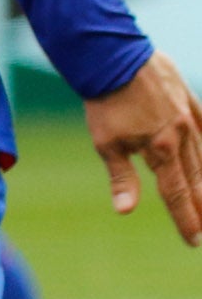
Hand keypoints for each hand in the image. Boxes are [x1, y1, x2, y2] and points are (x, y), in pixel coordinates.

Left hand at [87, 50, 201, 242]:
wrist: (115, 58)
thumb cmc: (105, 103)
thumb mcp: (106, 144)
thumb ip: (121, 178)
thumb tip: (125, 212)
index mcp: (161, 150)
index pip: (176, 194)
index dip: (185, 219)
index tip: (193, 240)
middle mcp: (183, 135)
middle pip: (197, 179)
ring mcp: (190, 116)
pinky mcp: (190, 99)